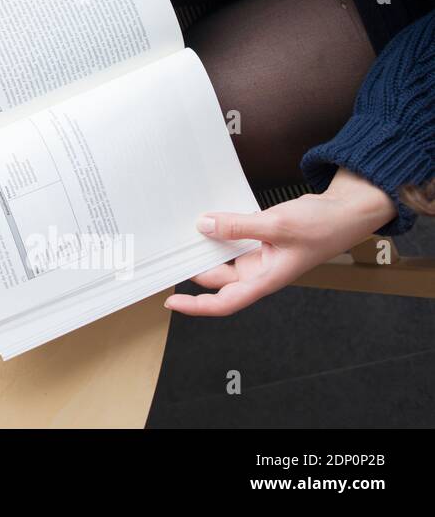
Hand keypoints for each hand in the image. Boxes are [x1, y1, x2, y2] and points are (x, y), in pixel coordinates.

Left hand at [164, 168, 396, 316]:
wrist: (347, 211)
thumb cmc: (324, 226)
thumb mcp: (277, 224)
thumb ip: (238, 226)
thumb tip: (204, 225)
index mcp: (266, 279)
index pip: (226, 301)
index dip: (197, 306)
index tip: (171, 302)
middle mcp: (261, 271)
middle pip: (218, 277)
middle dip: (195, 265)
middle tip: (168, 250)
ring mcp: (261, 255)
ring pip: (224, 256)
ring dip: (206, 246)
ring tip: (182, 232)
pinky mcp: (261, 239)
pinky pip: (234, 239)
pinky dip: (221, 230)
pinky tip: (208, 217)